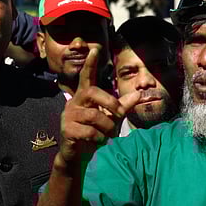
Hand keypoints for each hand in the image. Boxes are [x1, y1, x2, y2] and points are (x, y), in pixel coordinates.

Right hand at [58, 49, 139, 169]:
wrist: (80, 156)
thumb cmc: (96, 132)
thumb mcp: (111, 118)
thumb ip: (123, 105)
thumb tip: (139, 93)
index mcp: (85, 96)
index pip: (86, 76)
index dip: (90, 64)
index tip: (94, 50)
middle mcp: (75, 102)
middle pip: (93, 93)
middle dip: (110, 103)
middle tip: (119, 115)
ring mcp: (68, 115)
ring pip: (93, 115)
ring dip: (107, 126)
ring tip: (109, 135)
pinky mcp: (67, 130)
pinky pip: (88, 131)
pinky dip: (98, 137)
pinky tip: (99, 141)